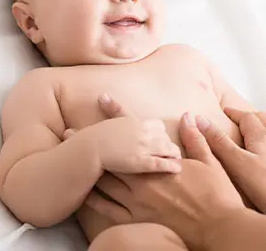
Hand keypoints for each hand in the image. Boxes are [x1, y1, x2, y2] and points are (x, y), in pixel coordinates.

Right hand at [63, 94, 181, 173]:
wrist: (87, 149)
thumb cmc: (93, 138)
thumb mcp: (106, 124)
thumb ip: (113, 114)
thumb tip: (103, 97)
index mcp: (135, 122)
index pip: (157, 124)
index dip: (161, 132)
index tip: (162, 138)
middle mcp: (142, 132)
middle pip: (164, 136)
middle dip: (168, 143)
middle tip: (174, 151)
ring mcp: (143, 147)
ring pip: (166, 148)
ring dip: (173, 153)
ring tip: (178, 160)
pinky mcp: (142, 162)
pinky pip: (161, 163)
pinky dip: (171, 164)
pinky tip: (177, 168)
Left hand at [86, 112, 244, 249]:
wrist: (218, 228)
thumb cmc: (217, 195)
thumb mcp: (210, 162)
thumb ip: (196, 139)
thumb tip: (189, 116)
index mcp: (159, 163)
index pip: (135, 132)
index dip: (118, 114)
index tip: (103, 99)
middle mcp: (144, 181)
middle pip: (111, 156)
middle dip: (92, 142)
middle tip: (71, 131)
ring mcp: (138, 202)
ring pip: (106, 182)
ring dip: (88, 169)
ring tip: (71, 159)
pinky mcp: (138, 220)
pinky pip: (109, 210)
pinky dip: (95, 200)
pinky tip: (83, 193)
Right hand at [213, 107, 265, 217]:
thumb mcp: (237, 162)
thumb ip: (219, 142)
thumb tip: (199, 119)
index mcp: (261, 138)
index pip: (247, 117)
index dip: (234, 112)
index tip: (224, 110)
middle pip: (260, 126)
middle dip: (247, 122)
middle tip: (233, 123)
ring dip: (256, 138)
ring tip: (244, 144)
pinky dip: (264, 153)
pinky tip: (260, 166)